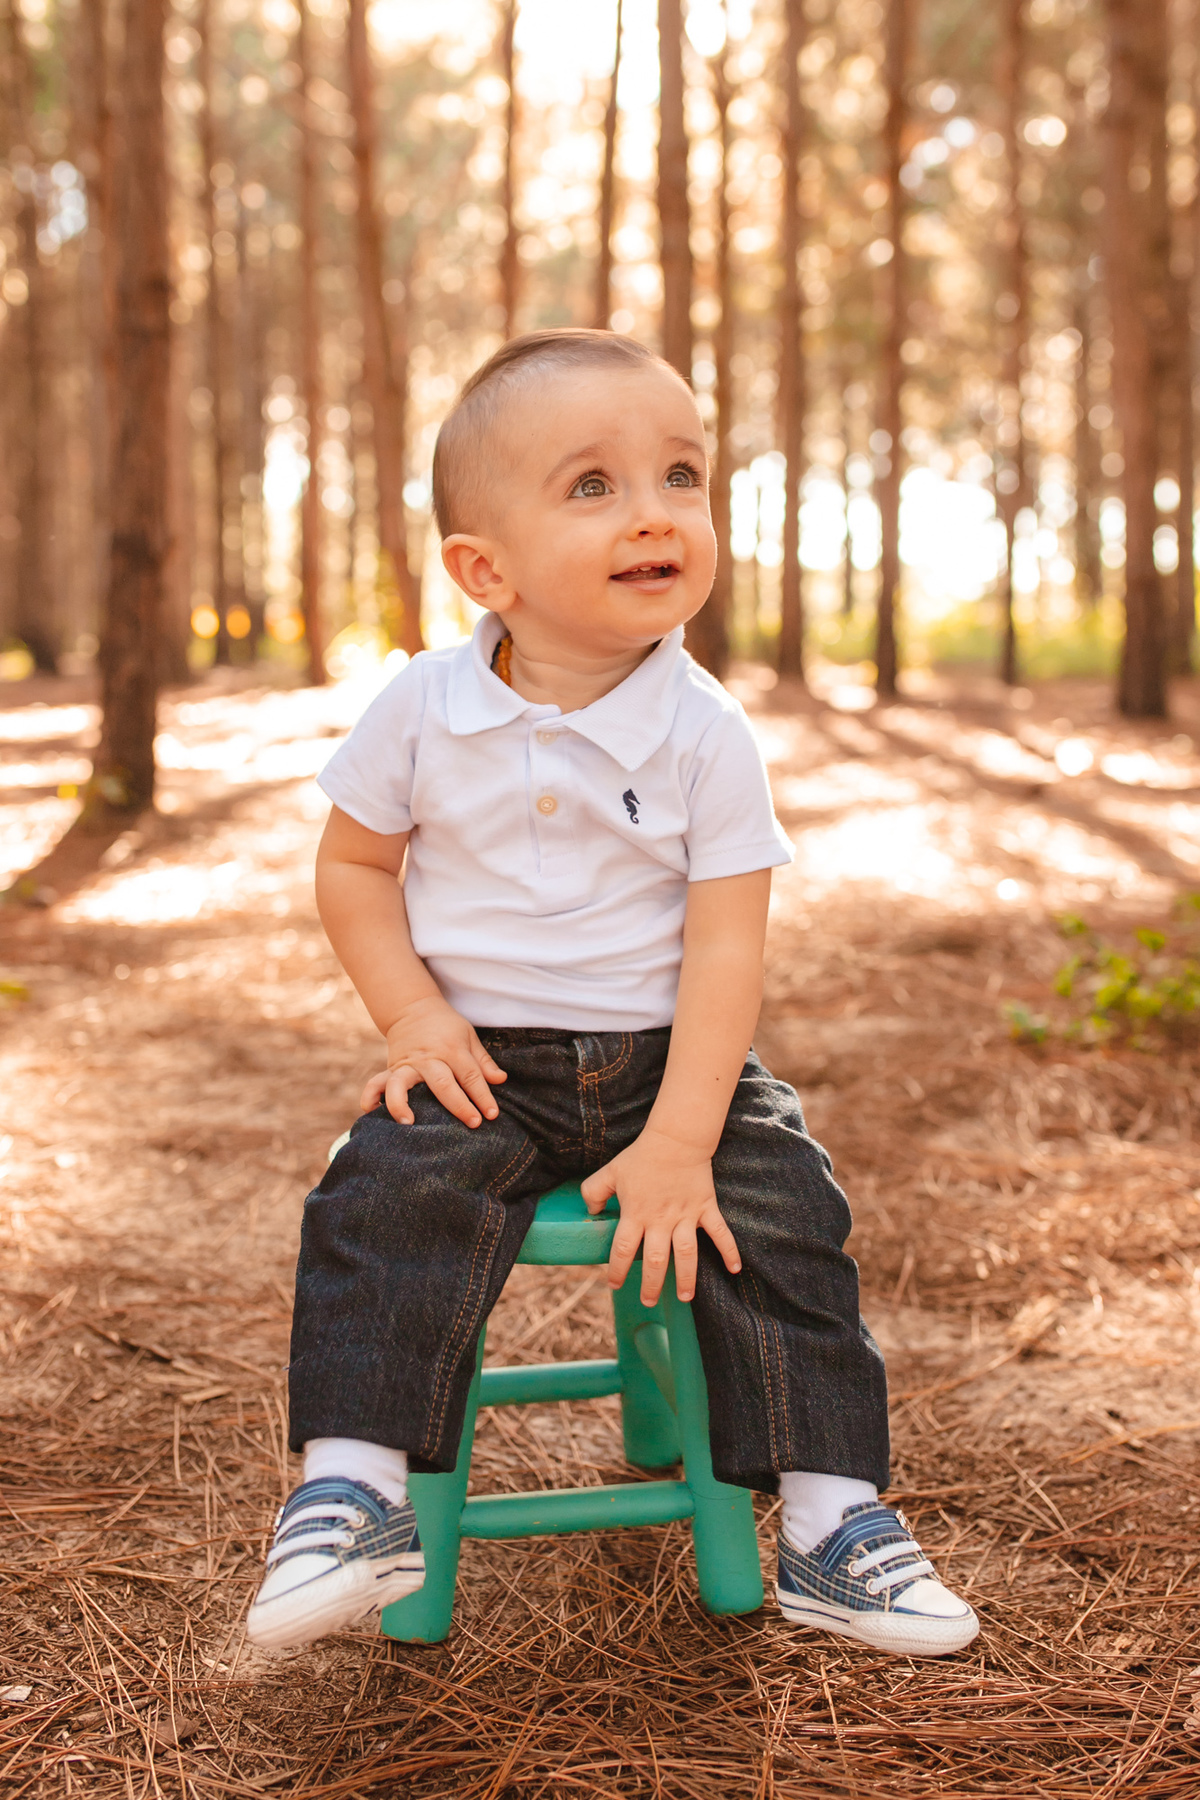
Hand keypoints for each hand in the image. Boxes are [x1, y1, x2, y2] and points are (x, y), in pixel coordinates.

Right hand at [361, 997, 506, 1127]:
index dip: (483, 1096)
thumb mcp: (469, 1036)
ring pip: (401, 1084)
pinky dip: (371, 1097)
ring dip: (402, 1104)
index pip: (471, 1075)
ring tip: (409, 1124)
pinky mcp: (391, 1068)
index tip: (492, 1115)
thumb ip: (483, 1061)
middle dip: (458, 1105)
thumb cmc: (446, 1026)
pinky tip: (372, 1112)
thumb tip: (501, 1080)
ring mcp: (407, 1064)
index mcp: (452, 1049)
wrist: (413, 1008)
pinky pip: (376, 1083)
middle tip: (473, 1124)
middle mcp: (429, 1058)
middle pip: (443, 1083)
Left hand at [579, 1125, 740, 1306]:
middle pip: (655, 1259)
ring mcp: (685, 1215)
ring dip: (686, 1277)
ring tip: (684, 1297)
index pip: (623, 1248)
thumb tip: (590, 1213)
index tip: (614, 1284)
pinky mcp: (705, 1207)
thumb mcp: (610, 1172)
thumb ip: (593, 1192)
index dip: (617, 1269)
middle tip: (648, 1301)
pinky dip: (729, 1251)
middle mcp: (661, 1219)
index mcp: (636, 1213)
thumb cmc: (641, 1156)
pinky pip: (719, 1233)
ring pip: (686, 1253)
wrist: (675, 1138)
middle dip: (651, 1284)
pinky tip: (735, 1269)